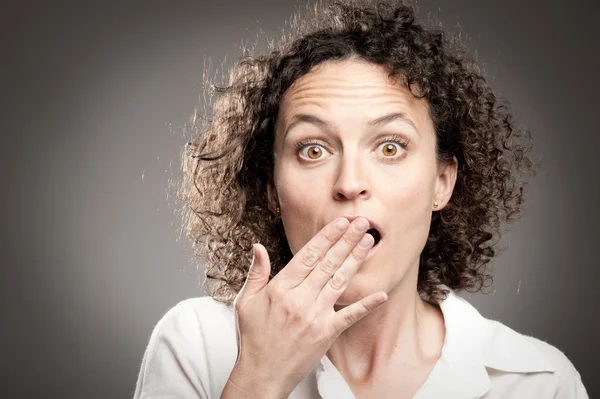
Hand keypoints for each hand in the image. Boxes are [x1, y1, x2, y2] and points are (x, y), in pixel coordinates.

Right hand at [226, 217, 386, 397]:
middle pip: (327, 263)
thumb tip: (258, 246)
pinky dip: (366, 305)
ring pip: (339, 281)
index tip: (340, 222)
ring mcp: (314, 317)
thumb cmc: (253, 337)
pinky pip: (349, 316)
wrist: (262, 374)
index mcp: (280, 289)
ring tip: (369, 242)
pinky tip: (381, 293)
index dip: (326, 237)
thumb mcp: (246, 302)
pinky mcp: (326, 334)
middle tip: (363, 223)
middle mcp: (299, 299)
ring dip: (356, 260)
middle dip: (346, 241)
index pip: (307, 256)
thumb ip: (256, 273)